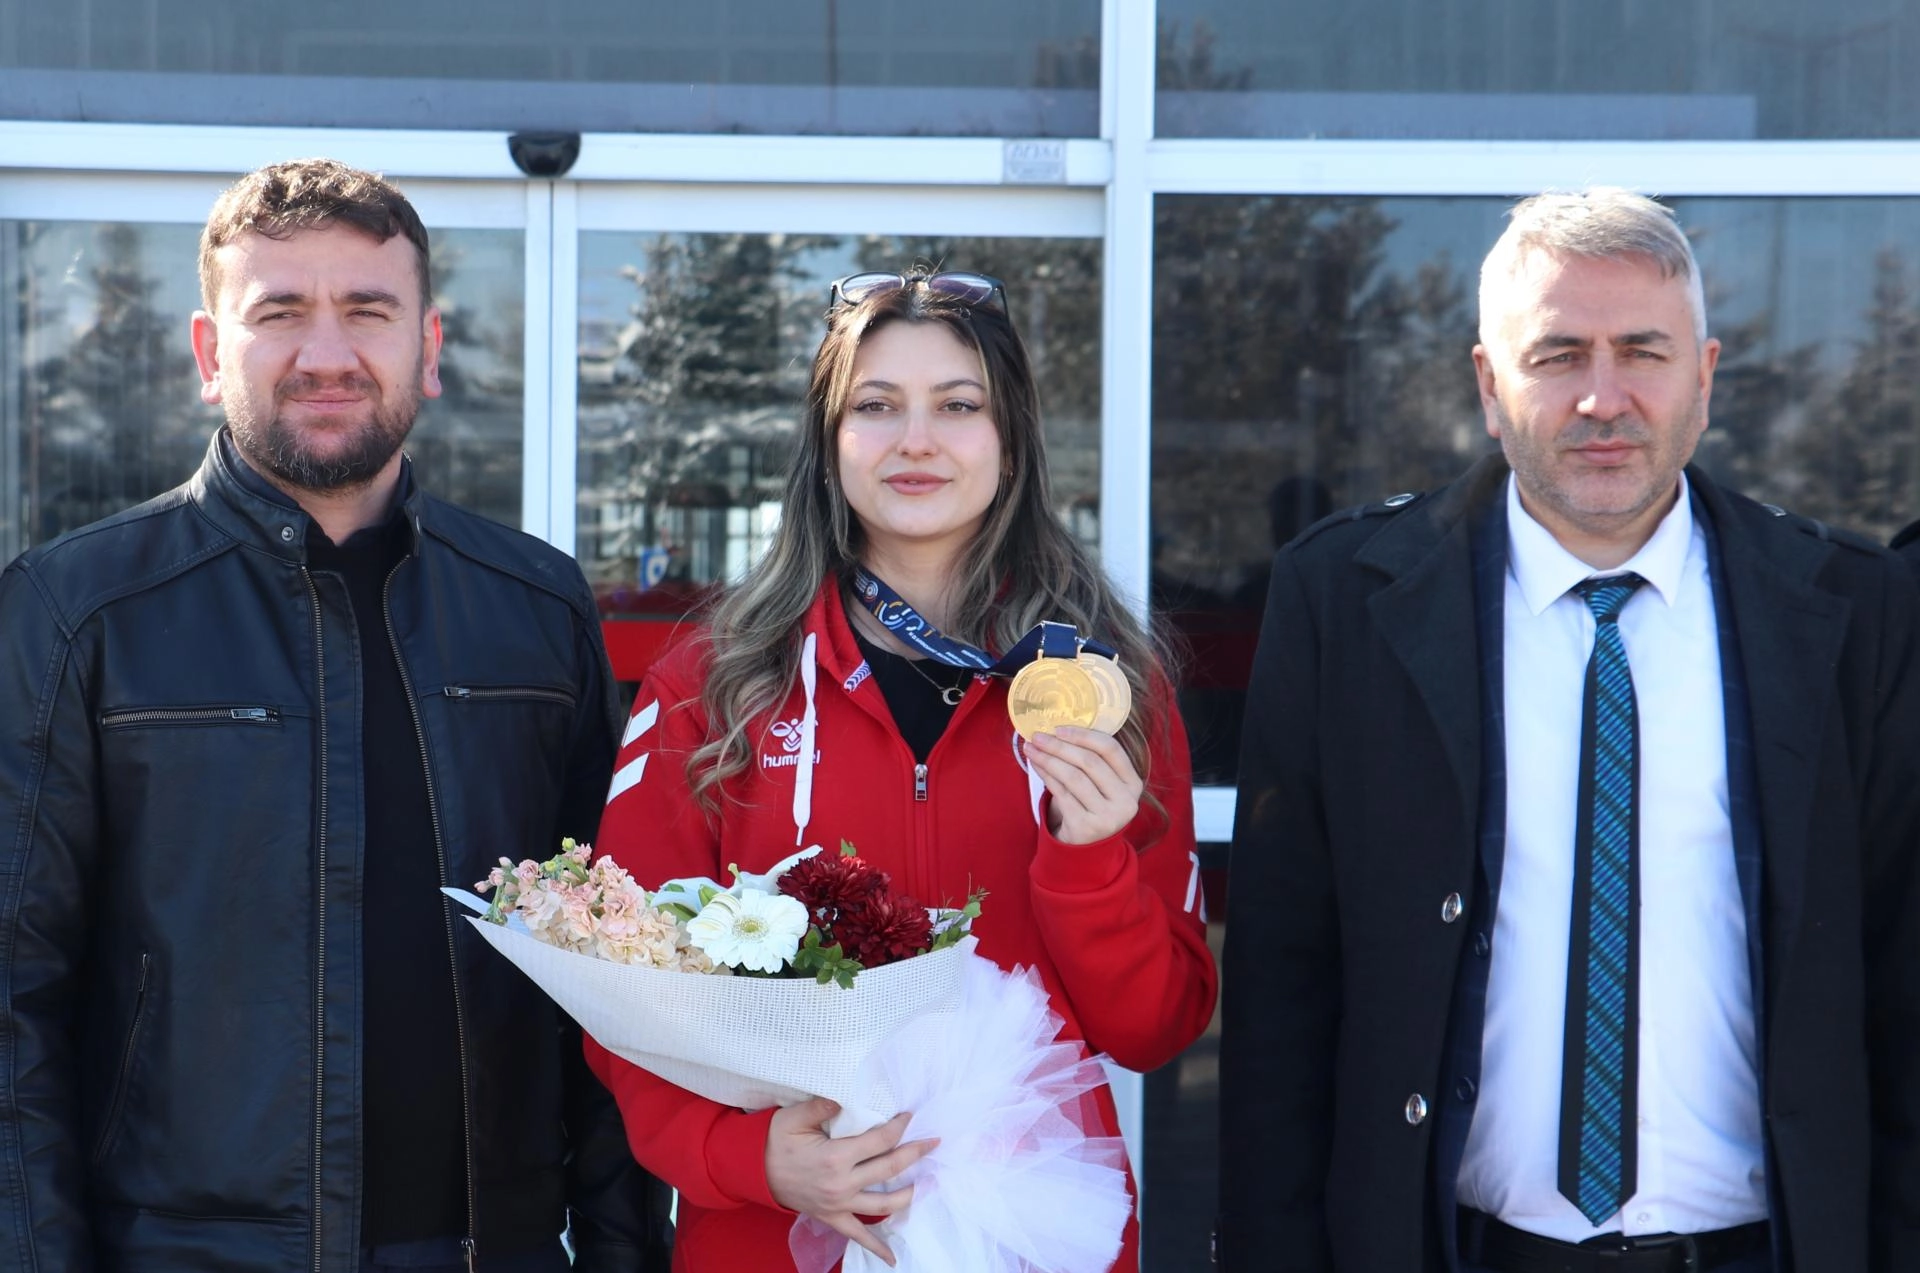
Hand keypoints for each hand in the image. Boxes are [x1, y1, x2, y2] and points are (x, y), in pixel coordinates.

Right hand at [765, 1098, 937, 1266]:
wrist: (754, 1171)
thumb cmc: (775, 1141)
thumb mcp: (794, 1117)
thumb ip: (821, 1105)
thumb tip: (844, 1095)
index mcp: (835, 1157)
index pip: (879, 1141)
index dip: (898, 1127)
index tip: (910, 1116)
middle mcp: (841, 1184)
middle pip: (889, 1169)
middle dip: (915, 1154)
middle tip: (934, 1142)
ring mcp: (839, 1204)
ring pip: (883, 1204)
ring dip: (908, 1194)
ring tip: (926, 1183)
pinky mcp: (832, 1217)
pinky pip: (858, 1236)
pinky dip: (877, 1247)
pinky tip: (893, 1257)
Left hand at [1026, 725, 1144, 844]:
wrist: (1086, 846)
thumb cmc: (1092, 804)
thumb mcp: (1103, 784)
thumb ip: (1093, 758)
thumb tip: (1058, 729)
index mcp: (1133, 783)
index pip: (1111, 749)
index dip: (1084, 736)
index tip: (1059, 728)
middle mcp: (1126, 801)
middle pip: (1089, 762)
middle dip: (1060, 746)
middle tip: (1038, 736)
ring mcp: (1108, 816)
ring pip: (1073, 777)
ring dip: (1048, 759)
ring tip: (1032, 749)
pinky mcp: (1086, 826)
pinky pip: (1062, 793)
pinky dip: (1046, 776)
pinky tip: (1036, 766)